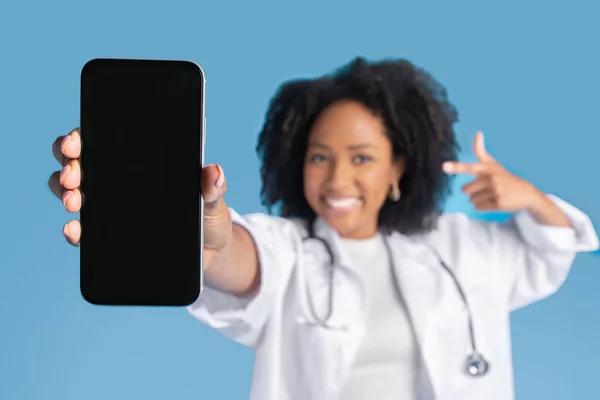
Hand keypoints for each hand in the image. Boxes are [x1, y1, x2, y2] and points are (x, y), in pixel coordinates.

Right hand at [48, 128, 232, 266]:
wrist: (207, 255)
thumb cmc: (208, 218)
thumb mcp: (212, 201)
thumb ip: (212, 189)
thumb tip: (214, 173)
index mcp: (140, 162)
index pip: (101, 140)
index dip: (80, 137)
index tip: (74, 143)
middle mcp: (117, 180)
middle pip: (78, 163)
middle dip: (68, 166)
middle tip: (72, 177)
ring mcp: (109, 208)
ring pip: (71, 192)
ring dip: (64, 193)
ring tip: (73, 201)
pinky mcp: (108, 236)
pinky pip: (83, 230)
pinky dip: (74, 230)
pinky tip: (74, 230)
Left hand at [442, 132, 542, 211]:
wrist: (525, 193)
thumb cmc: (504, 177)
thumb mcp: (493, 164)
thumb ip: (480, 151)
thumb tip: (478, 132)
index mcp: (487, 168)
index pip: (469, 167)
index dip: (456, 167)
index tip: (444, 166)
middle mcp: (491, 178)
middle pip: (466, 189)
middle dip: (473, 191)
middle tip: (486, 188)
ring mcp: (495, 191)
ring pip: (472, 199)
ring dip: (479, 199)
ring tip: (492, 194)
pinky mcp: (498, 203)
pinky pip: (479, 207)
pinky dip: (483, 206)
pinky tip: (494, 201)